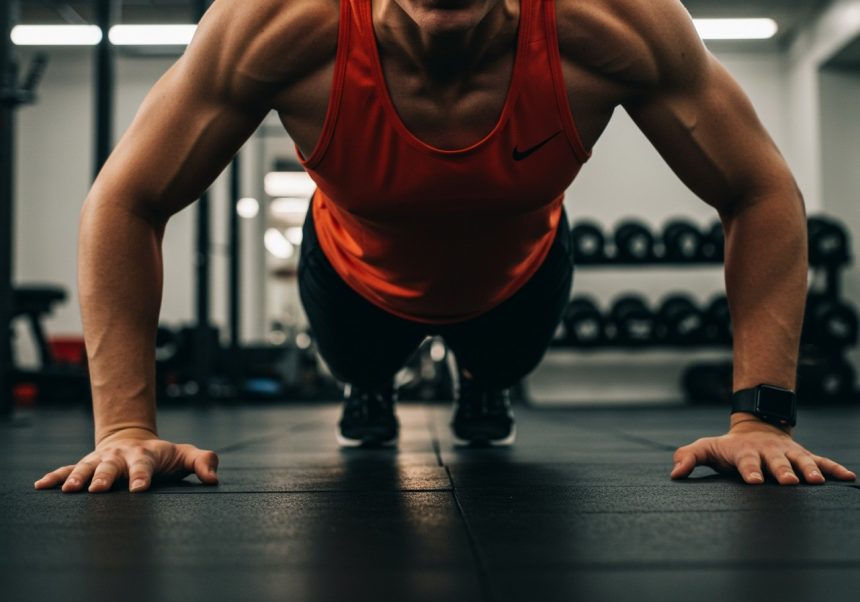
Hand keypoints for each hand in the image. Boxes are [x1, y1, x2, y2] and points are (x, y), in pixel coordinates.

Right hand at [34, 428, 219, 493]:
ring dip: (77, 477)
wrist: (135, 439)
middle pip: (111, 466)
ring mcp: (101, 459)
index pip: (144, 467)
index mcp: (144, 455)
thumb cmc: (163, 455)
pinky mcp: (86, 465)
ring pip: (87, 467)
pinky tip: (41, 486)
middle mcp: (120, 456)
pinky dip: (55, 476)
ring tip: (69, 490)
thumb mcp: (185, 455)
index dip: (141, 476)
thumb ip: (202, 462)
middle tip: (97, 490)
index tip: (139, 488)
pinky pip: (68, 469)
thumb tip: (213, 479)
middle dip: (104, 477)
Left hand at [670, 417, 856, 484]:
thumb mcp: (705, 448)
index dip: (749, 471)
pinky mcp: (802, 455)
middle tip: (790, 482)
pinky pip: (820, 461)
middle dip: (782, 471)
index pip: (746, 462)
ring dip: (809, 470)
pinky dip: (834, 468)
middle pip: (776, 462)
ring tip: (817, 481)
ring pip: (800, 460)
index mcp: (744, 452)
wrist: (755, 428)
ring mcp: (787, 453)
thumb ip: (688, 457)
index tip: (753, 481)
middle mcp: (768, 452)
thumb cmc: (727, 446)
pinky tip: (847, 477)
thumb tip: (674, 473)